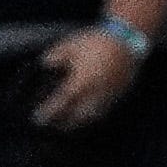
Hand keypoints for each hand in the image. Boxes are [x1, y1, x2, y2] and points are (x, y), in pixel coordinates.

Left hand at [30, 22, 145, 131]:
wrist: (126, 41)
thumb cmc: (97, 42)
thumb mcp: (71, 45)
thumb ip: (56, 55)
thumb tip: (46, 63)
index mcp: (81, 82)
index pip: (62, 102)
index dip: (49, 112)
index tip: (39, 118)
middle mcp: (95, 93)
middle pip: (78, 116)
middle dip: (65, 123)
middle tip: (54, 125)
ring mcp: (109, 96)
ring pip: (92, 116)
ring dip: (79, 122)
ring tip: (70, 123)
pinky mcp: (118, 94)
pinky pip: (104, 111)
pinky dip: (92, 116)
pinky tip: (87, 114)